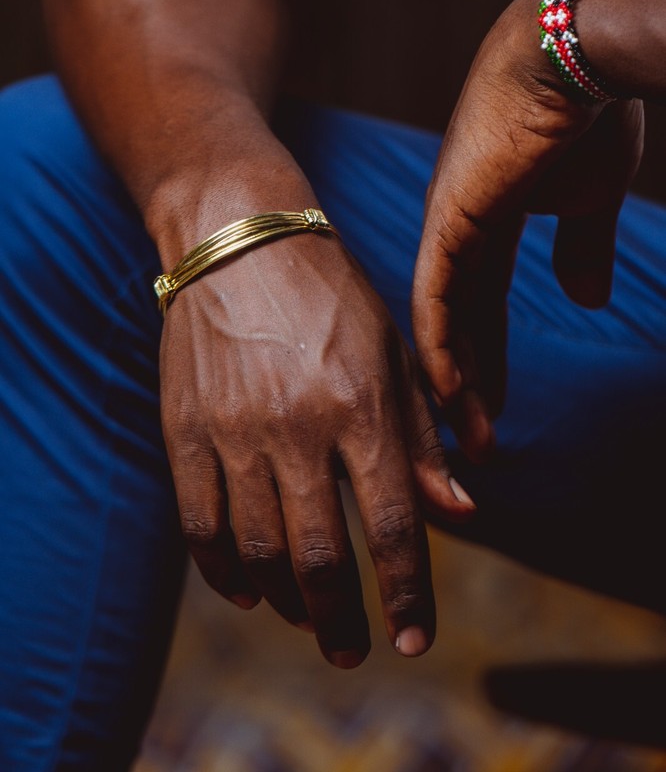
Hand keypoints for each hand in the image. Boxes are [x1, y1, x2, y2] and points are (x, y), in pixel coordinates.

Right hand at [159, 227, 474, 667]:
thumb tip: (461, 513)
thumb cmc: (331, 298)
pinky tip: (245, 589)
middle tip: (351, 652)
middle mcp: (297, 427)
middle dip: (341, 620)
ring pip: (258, 551)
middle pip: (319, 558)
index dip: (406, 596)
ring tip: (306, 618)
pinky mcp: (184, 430)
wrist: (239, 243)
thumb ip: (425, 436)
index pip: (392, 528)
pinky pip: (199, 525)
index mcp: (360, 407)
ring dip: (286, 602)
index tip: (414, 640)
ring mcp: (234, 431)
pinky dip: (223, 572)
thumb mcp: (393, 352)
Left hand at [412, 0, 643, 460]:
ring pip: (439, 321)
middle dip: (467, 385)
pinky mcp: (451, 219)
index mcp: (487, 221)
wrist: (577, 53)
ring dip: (453, 385)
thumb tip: (586, 298)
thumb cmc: (587, 112)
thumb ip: (580, 246)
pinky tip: (448, 397)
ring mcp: (449, 226)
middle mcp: (457, 230)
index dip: (488, 358)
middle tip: (472, 446)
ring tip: (465, 441)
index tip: (496, 407)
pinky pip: (435, 298)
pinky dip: (441, 349)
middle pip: (456, 324)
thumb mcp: (589, 197)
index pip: (481, 307)